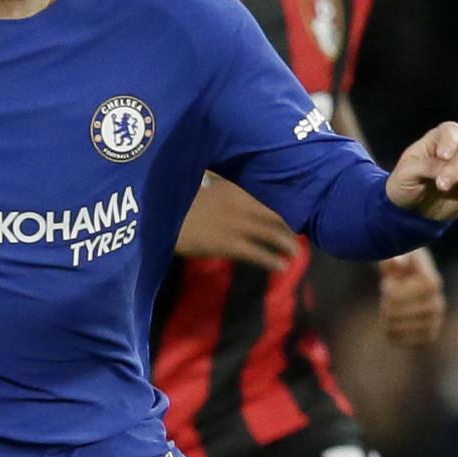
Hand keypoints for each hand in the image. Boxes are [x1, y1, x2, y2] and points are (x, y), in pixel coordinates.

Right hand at [176, 173, 300, 269]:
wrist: (161, 218)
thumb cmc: (175, 204)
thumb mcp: (199, 188)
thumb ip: (218, 192)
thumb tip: (225, 197)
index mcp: (233, 189)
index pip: (266, 199)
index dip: (281, 210)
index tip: (287, 217)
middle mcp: (241, 205)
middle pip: (275, 216)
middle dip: (289, 228)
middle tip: (296, 236)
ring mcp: (238, 226)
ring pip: (272, 235)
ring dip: (287, 245)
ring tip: (295, 253)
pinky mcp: (231, 245)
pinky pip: (258, 254)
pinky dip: (273, 261)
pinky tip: (283, 267)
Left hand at [378, 250, 446, 346]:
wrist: (413, 278)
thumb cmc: (401, 262)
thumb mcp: (397, 253)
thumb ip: (395, 256)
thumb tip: (396, 262)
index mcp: (431, 282)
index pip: (394, 296)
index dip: (386, 290)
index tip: (389, 282)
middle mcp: (438, 304)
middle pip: (393, 314)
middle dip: (385, 305)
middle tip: (388, 298)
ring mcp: (435, 321)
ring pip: (396, 330)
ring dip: (387, 321)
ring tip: (390, 311)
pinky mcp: (429, 335)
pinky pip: (404, 342)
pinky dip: (393, 336)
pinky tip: (392, 326)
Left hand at [386, 121, 457, 222]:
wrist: (408, 212)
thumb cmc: (403, 185)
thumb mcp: (406, 174)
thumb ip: (426, 166)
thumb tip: (446, 168)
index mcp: (435, 142)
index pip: (451, 130)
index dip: (450, 140)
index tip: (443, 156)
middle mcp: (454, 152)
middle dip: (457, 168)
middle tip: (442, 185)